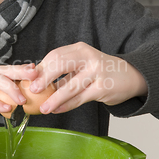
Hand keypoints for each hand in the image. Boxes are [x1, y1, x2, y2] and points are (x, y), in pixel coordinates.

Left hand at [29, 42, 147, 113]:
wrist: (129, 76)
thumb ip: (61, 71)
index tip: (29, 78)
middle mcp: (88, 57)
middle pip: (61, 64)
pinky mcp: (103, 88)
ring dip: (55, 99)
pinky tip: (57, 109)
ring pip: (71, 86)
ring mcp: (96, 72)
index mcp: (79, 49)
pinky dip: (67, 105)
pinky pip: (80, 98)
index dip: (41, 68)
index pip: (55, 55)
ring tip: (44, 108)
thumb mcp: (80, 64)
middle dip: (44, 78)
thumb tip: (35, 80)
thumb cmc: (98, 70)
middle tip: (33, 89)